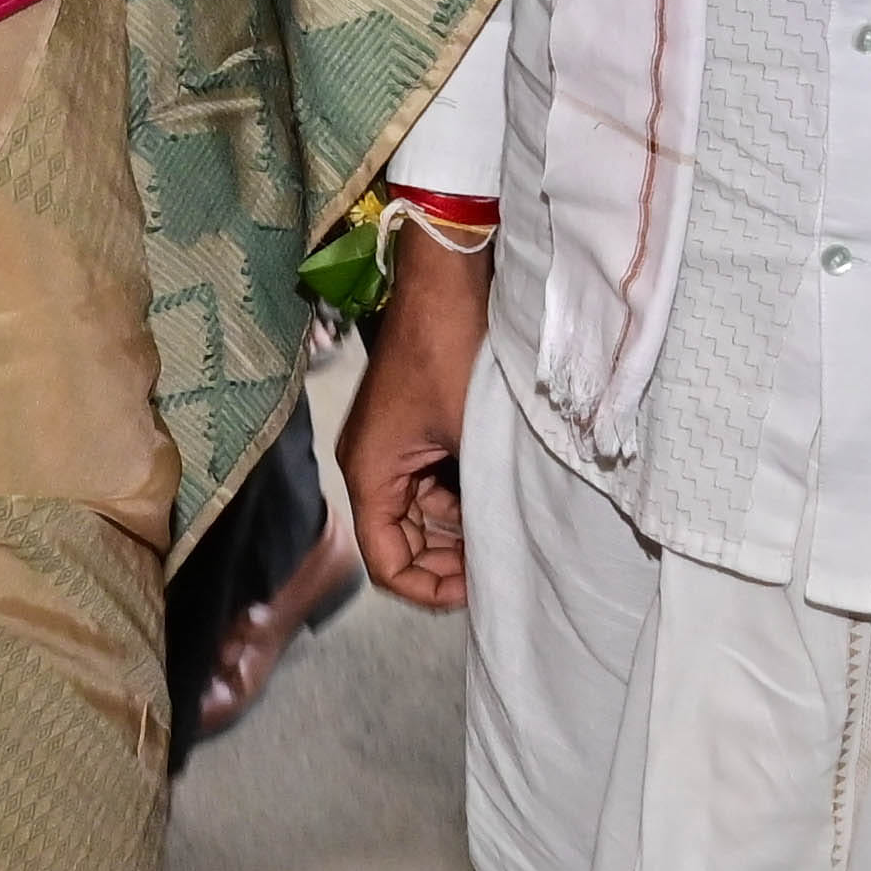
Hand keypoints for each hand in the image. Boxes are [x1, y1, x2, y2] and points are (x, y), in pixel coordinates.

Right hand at [338, 224, 491, 609]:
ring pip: (418, 514)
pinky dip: (457, 498)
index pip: (386, 561)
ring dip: (455, 530)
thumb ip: (476, 496)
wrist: (445, 280)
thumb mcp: (469, 434)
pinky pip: (428, 483)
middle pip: (400, 541)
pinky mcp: (409, 428)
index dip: (427, 588)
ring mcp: (388, 445)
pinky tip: (494, 497)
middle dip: (445, 561)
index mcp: (369, 471)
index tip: (473, 590)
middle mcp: (369, 463)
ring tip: (501, 534)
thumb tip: (501, 545)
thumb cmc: (449, 351)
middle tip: (494, 566)